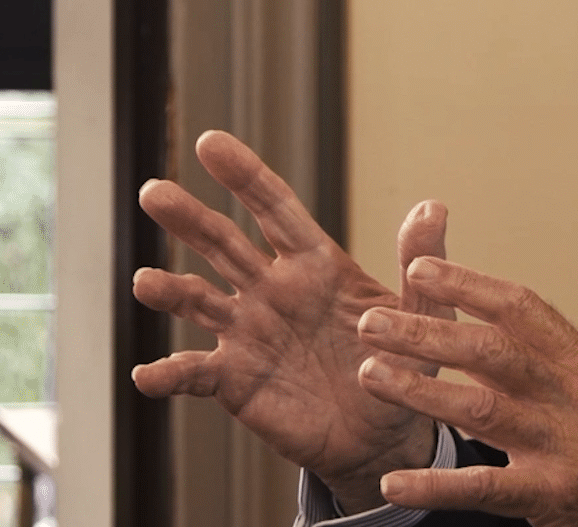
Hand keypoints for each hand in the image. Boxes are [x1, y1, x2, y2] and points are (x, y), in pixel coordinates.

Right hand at [130, 130, 455, 512]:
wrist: (384, 435)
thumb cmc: (403, 364)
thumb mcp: (422, 315)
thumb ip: (422, 265)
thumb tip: (432, 208)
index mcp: (314, 264)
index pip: (274, 209)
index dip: (245, 175)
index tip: (210, 143)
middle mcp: (272, 290)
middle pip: (223, 244)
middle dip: (189, 218)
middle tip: (153, 192)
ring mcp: (248, 333)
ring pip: (198, 301)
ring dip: (169, 290)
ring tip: (145, 282)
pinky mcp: (234, 380)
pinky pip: (195, 373)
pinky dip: (169, 374)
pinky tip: (148, 375)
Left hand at [354, 257, 577, 526]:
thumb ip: (531, 355)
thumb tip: (467, 319)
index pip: (520, 308)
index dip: (467, 285)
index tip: (417, 269)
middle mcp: (569, 393)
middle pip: (492, 351)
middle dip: (427, 333)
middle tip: (372, 321)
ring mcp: (560, 443)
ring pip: (482, 408)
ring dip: (421, 391)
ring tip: (371, 375)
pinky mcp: (550, 492)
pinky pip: (485, 487)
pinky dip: (437, 485)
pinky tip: (395, 482)